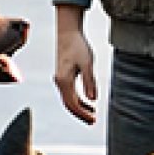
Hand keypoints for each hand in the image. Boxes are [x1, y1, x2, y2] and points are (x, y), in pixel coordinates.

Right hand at [53, 6, 96, 124]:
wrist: (68, 32)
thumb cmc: (78, 46)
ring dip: (80, 109)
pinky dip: (79, 100)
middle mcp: (60, 82)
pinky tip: (89, 102)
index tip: (93, 120)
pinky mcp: (64, 76)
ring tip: (93, 115)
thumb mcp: (88, 63)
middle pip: (69, 104)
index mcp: (64, 80)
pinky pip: (70, 93)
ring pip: (69, 100)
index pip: (72, 104)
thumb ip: (89, 81)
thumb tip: (92, 99)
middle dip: (81, 114)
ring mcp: (60, 80)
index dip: (82, 114)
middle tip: (93, 121)